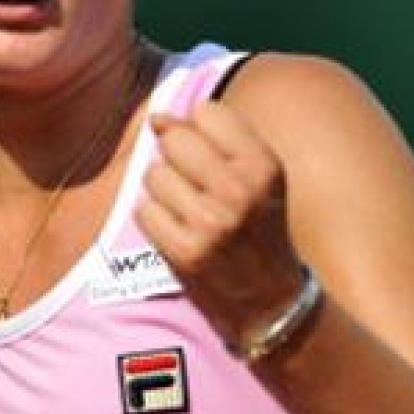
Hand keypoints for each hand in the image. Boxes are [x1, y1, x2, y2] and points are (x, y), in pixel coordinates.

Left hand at [137, 101, 307, 345]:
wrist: (270, 301)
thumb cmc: (256, 228)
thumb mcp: (255, 177)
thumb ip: (211, 138)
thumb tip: (156, 118)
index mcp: (263, 165)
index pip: (205, 112)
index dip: (199, 132)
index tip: (213, 159)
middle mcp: (239, 190)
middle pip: (174, 139)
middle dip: (176, 159)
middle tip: (198, 189)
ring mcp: (211, 222)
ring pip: (153, 174)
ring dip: (163, 192)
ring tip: (191, 214)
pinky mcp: (184, 251)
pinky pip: (143, 211)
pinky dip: (155, 222)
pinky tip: (180, 235)